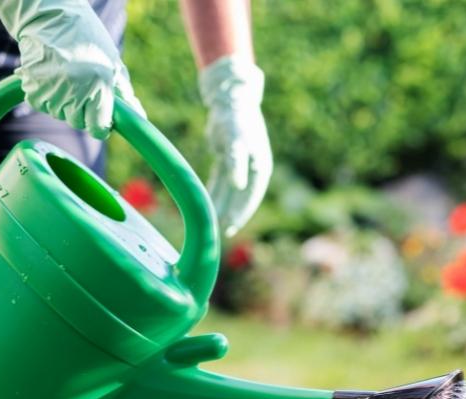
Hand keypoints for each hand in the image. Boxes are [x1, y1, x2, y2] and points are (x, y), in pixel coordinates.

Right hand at [0, 0, 144, 138]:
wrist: (50, 15)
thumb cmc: (87, 39)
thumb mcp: (112, 63)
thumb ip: (125, 94)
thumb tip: (140, 117)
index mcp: (99, 85)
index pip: (98, 129)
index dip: (100, 125)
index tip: (99, 118)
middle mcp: (75, 90)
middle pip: (78, 123)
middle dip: (81, 111)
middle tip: (80, 86)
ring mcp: (52, 90)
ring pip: (59, 114)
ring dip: (63, 102)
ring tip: (65, 75)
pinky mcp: (33, 88)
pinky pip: (42, 104)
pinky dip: (46, 95)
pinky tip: (50, 75)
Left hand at [199, 56, 272, 236]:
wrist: (232, 99)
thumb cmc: (236, 118)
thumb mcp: (237, 139)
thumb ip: (237, 162)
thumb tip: (239, 186)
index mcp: (259, 167)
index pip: (251, 196)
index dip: (242, 212)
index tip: (231, 225)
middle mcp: (251, 169)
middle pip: (241, 198)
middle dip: (231, 214)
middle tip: (221, 231)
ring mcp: (240, 166)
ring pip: (229, 192)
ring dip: (221, 206)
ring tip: (212, 223)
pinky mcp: (227, 161)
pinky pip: (220, 182)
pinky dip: (215, 194)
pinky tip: (207, 206)